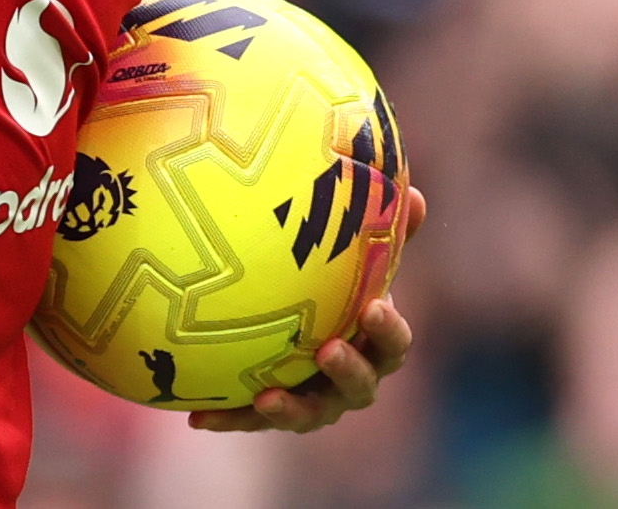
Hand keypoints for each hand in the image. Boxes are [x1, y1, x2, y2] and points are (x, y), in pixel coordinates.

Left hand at [188, 187, 426, 433]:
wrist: (291, 323)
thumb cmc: (333, 284)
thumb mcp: (355, 258)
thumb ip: (382, 230)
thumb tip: (418, 195)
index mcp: (373, 344)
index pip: (393, 344)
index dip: (388, 331)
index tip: (373, 308)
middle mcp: (350, 380)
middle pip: (360, 387)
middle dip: (348, 371)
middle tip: (327, 350)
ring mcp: (313, 401)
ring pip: (310, 414)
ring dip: (292, 409)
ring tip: (267, 396)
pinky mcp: (273, 414)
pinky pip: (251, 421)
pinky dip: (230, 419)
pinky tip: (198, 417)